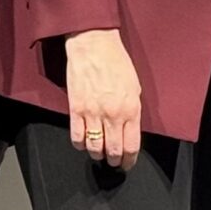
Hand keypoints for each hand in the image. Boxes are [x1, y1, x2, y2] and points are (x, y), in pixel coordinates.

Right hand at [66, 28, 143, 169]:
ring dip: (97, 154)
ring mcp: (93, 113)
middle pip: (113, 150)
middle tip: (113, 162)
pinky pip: (76, 136)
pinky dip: (80, 144)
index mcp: (131, 110)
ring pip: (94, 147)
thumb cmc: (117, 62)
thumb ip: (133, 111)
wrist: (94, 45)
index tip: (127, 164)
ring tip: (99, 154)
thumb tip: (130, 130)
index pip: (131, 145)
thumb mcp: (134, 87)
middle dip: (114, 161)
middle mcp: (113, 115)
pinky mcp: (75, 109)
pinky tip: (83, 143)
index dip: (129, 160)